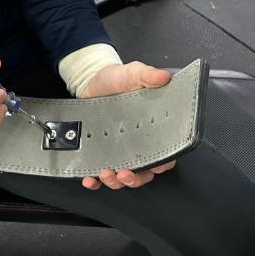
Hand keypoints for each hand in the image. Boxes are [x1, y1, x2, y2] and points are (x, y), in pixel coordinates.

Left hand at [78, 61, 176, 190]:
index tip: (155, 166)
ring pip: (122, 178)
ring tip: (105, 174)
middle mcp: (136, 146)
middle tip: (124, 174)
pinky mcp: (99, 153)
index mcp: (151, 131)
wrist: (90, 80)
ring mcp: (117, 152)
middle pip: (144, 174)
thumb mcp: (133, 73)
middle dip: (135, 180)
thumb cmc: (117, 78)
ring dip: (115, 182)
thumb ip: (148, 75)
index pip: (165, 155)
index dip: (162, 165)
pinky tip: (89, 179)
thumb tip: (164, 77)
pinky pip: (98, 174)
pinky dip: (95, 181)